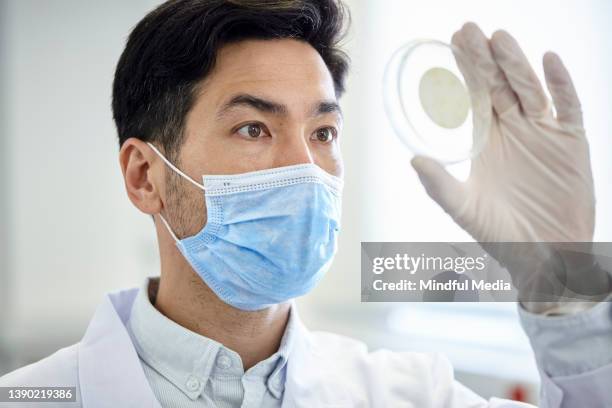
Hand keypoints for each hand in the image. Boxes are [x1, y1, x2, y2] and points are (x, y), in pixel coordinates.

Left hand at [410, 23, 608, 307]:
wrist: (544, 256)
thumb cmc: (500, 235)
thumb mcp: (464, 209)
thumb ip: (440, 185)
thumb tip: (414, 159)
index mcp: (486, 141)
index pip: (474, 97)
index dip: (464, 70)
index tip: (451, 43)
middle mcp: (513, 131)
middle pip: (499, 86)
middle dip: (485, 59)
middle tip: (470, 30)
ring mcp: (543, 134)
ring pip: (530, 90)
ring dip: (516, 64)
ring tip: (500, 39)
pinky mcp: (572, 143)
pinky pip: (569, 107)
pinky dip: (561, 85)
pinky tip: (549, 61)